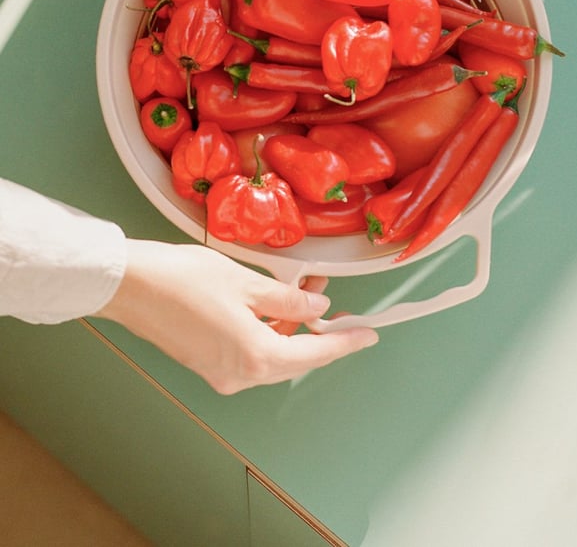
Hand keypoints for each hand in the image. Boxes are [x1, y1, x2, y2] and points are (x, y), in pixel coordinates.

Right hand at [94, 239, 377, 393]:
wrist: (129, 286)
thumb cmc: (184, 279)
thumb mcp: (246, 283)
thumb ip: (287, 301)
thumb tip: (317, 311)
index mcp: (255, 356)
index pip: (315, 353)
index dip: (345, 341)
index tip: (369, 334)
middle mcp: (240, 374)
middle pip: (294, 358)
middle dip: (316, 330)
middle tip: (332, 299)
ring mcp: (220, 372)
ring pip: (271, 355)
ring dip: (290, 327)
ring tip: (302, 290)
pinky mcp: (205, 362)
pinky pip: (249, 352)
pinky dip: (266, 331)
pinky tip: (271, 304)